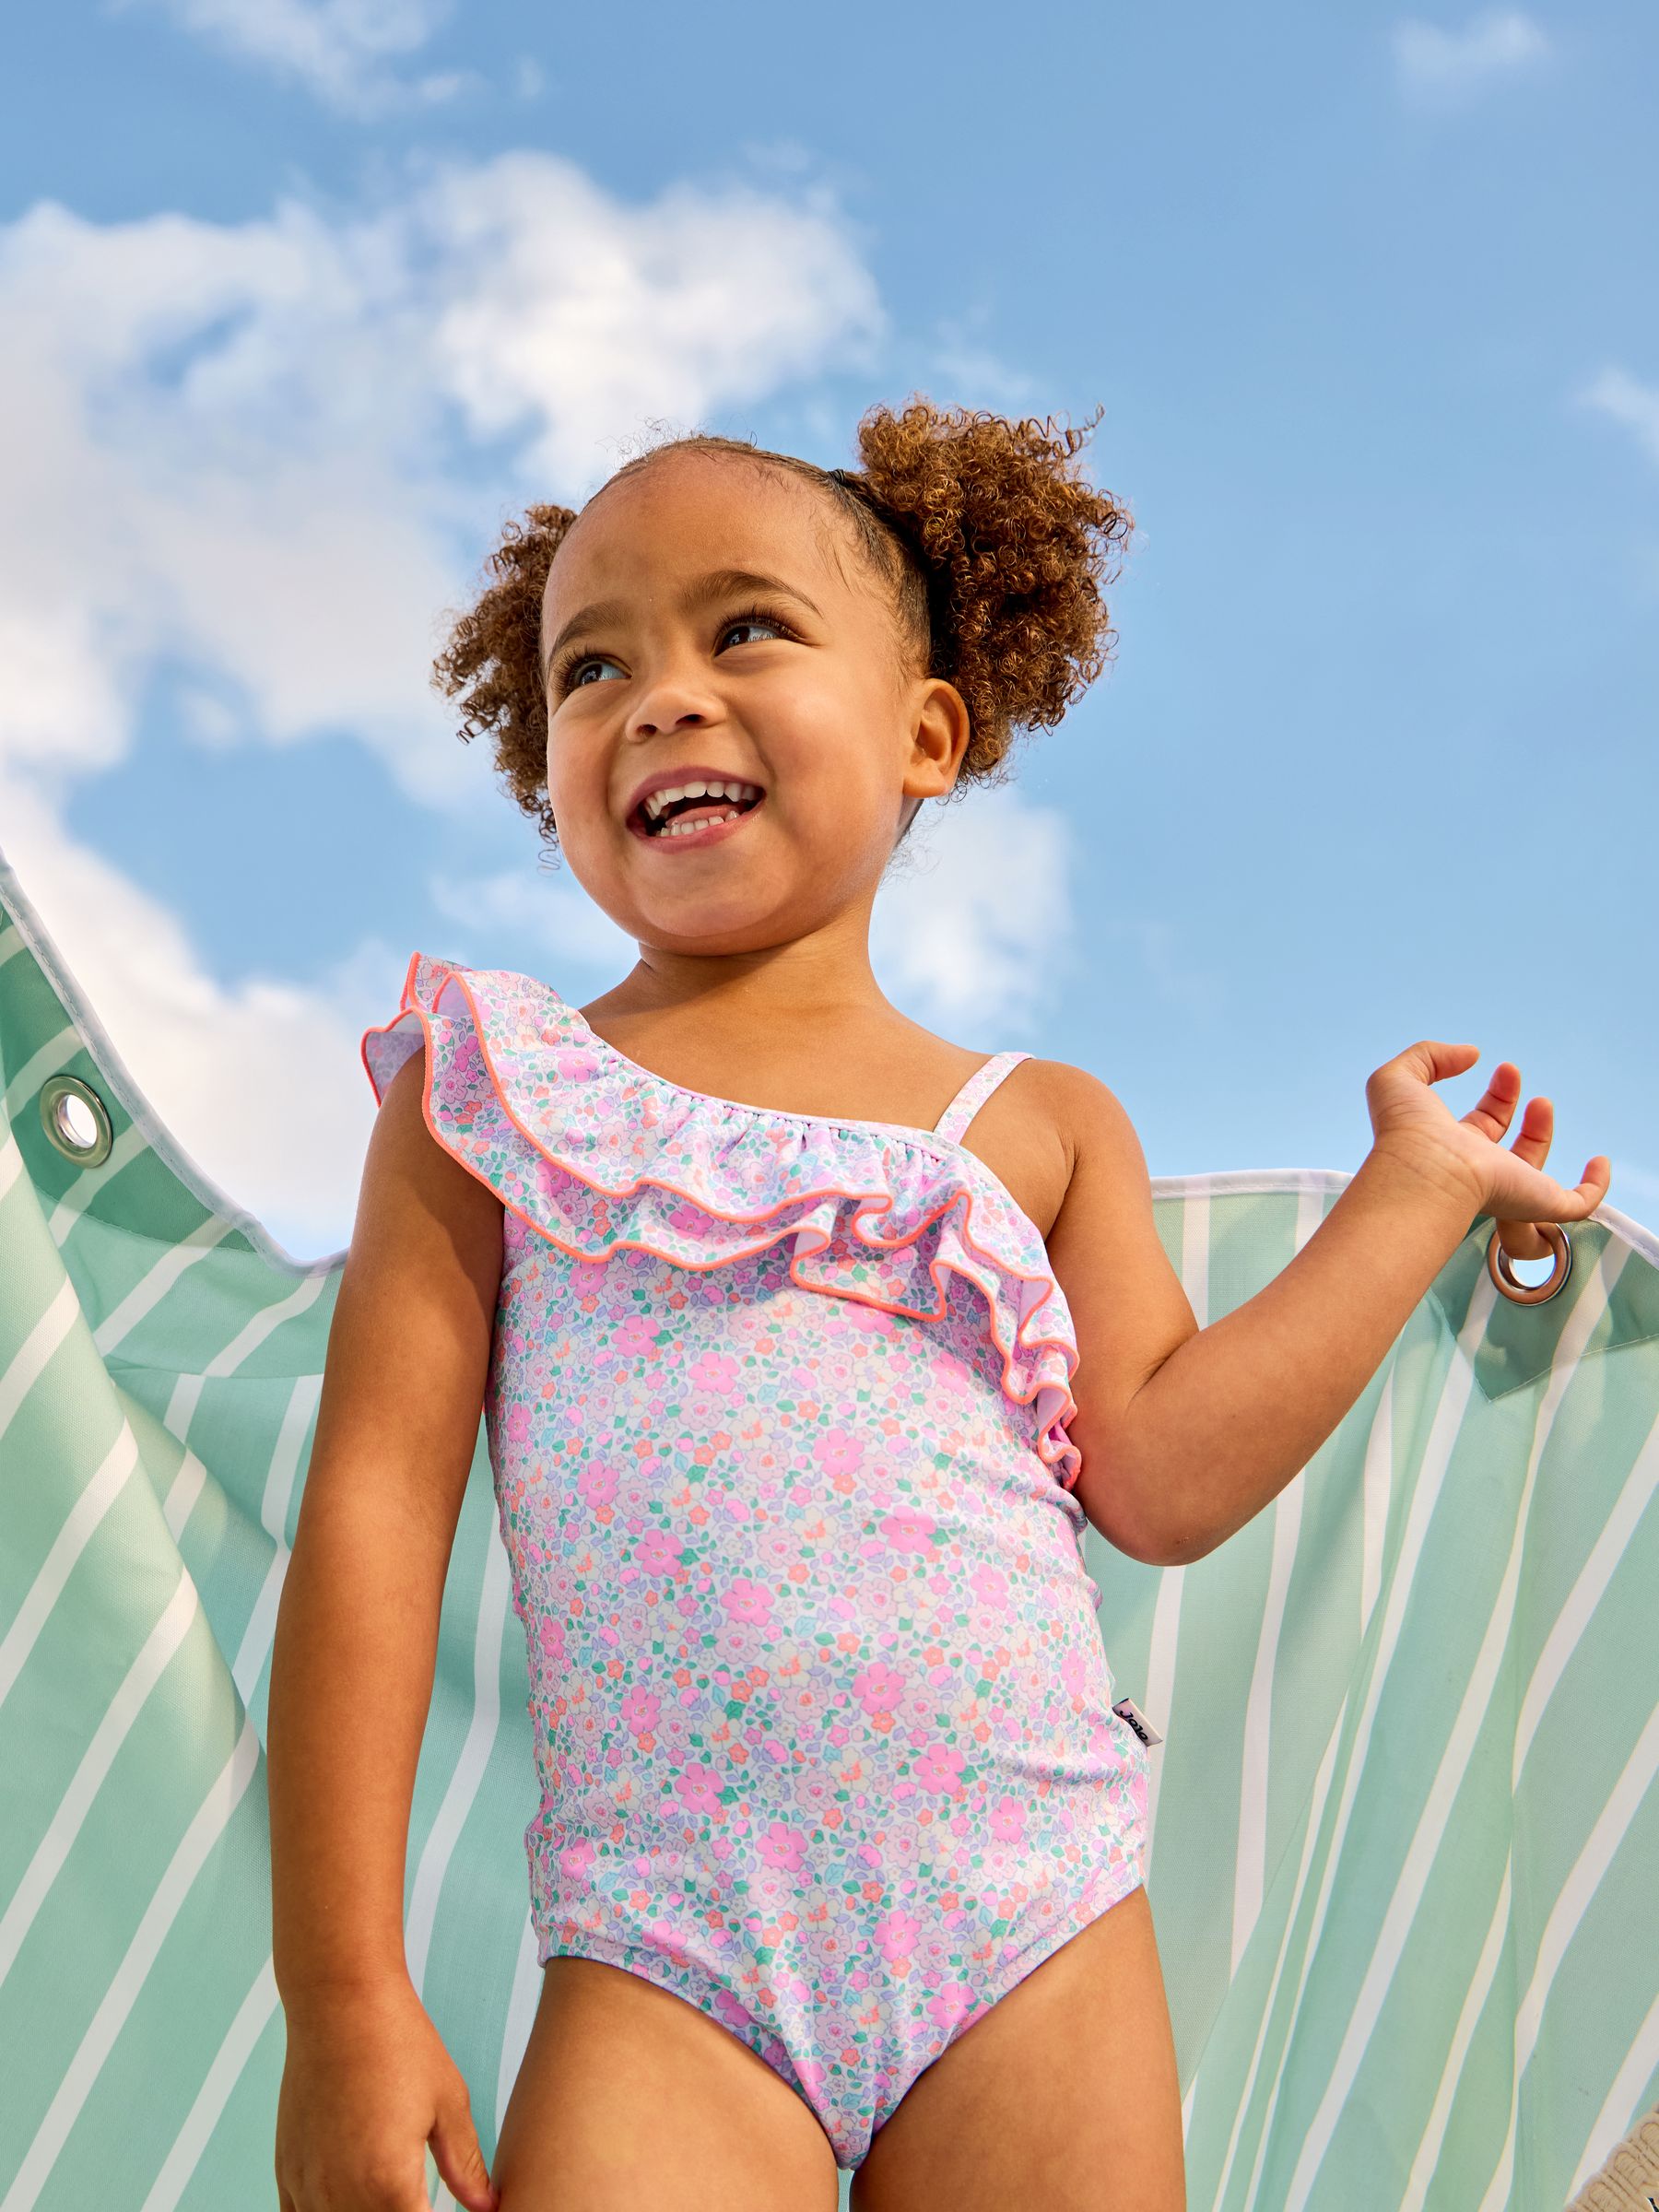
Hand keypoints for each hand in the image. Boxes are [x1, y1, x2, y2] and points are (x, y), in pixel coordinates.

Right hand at [275, 1975, 499, 2211]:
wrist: (340, 2000)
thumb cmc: (400, 2042)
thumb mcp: (448, 2101)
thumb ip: (465, 2165)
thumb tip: (487, 2207)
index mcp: (389, 2186)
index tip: (452, 2207)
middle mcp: (341, 2196)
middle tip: (423, 2197)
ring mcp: (308, 2187)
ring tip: (391, 2196)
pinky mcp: (287, 2172)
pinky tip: (352, 2201)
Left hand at [1366, 1041, 1611, 1261]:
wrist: (1426, 1172)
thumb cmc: (1404, 1130)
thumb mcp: (1400, 1077)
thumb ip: (1429, 1056)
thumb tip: (1470, 1054)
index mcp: (1449, 1148)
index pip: (1478, 1124)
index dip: (1495, 1096)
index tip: (1504, 1067)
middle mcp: (1478, 1172)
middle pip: (1505, 1145)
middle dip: (1511, 1106)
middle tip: (1511, 1071)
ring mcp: (1510, 1190)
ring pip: (1535, 1173)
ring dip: (1542, 1133)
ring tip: (1541, 1102)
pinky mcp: (1538, 1203)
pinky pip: (1575, 1206)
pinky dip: (1593, 1188)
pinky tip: (1598, 1163)